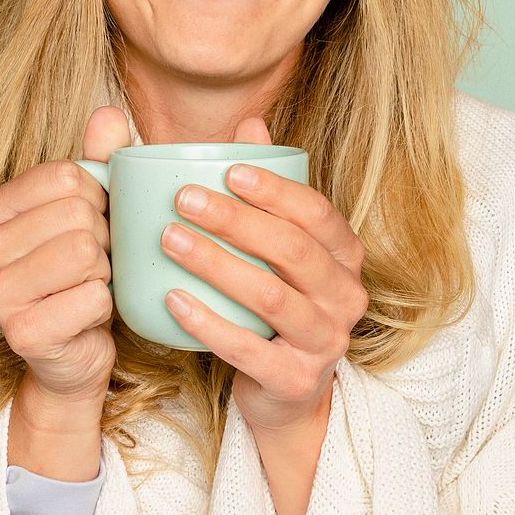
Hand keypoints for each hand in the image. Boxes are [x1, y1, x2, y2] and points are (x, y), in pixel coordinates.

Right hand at [0, 105, 131, 403]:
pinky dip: (105, 307)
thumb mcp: (92, 211)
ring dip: (104, 273)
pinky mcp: (22, 333)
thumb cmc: (81, 274)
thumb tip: (109, 113)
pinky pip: (92, 297)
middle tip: (92, 265)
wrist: (75, 351)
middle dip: (104, 241)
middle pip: (77, 214)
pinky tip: (86, 318)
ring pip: (84, 252)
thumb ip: (99, 160)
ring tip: (89, 287)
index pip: (67, 175)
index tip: (92, 225)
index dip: (98, 200)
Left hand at [159, 118, 367, 433]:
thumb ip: (270, 189)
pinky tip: (171, 299)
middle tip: (183, 200)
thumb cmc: (276, 306)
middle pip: (293, 250)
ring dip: (216, 264)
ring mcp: (325, 341)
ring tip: (169, 240)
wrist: (286, 391)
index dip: (274, 189)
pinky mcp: (294, 380)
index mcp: (345, 257)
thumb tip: (250, 123)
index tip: (227, 168)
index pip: (316, 214)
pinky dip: (207, 323)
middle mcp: (345, 297)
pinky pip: (248, 349)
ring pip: (270, 296)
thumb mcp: (280, 249)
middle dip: (236, 220)